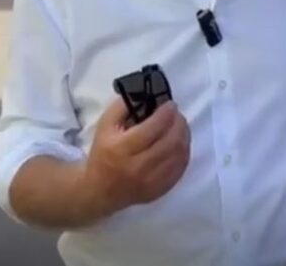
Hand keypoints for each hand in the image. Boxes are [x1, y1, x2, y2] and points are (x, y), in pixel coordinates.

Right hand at [80, 98, 190, 217]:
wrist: (100, 190)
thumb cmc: (103, 153)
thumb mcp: (105, 125)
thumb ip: (122, 106)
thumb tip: (144, 94)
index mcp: (122, 148)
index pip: (153, 128)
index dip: (166, 113)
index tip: (170, 104)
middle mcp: (138, 166)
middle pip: (170, 142)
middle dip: (179, 123)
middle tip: (177, 114)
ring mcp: (151, 181)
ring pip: (179, 155)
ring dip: (184, 137)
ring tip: (180, 126)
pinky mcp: (159, 190)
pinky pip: (180, 169)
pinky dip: (184, 153)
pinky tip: (180, 144)